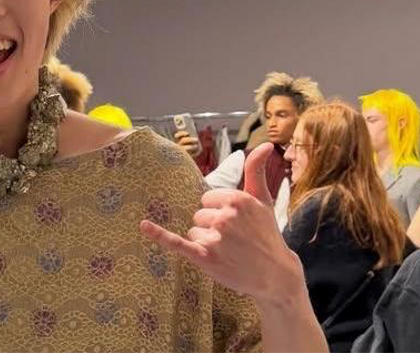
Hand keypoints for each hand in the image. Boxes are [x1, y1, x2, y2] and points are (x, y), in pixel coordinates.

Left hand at [140, 143, 304, 304]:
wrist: (275, 275)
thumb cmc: (267, 235)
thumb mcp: (263, 200)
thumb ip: (256, 171)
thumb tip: (266, 144)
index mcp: (236, 199)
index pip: (207, 199)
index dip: (219, 211)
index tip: (236, 224)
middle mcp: (225, 217)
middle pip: (199, 215)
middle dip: (212, 227)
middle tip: (234, 241)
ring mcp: (215, 238)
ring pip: (193, 232)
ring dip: (205, 242)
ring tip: (228, 252)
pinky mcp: (205, 257)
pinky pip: (177, 242)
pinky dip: (159, 235)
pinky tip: (144, 226)